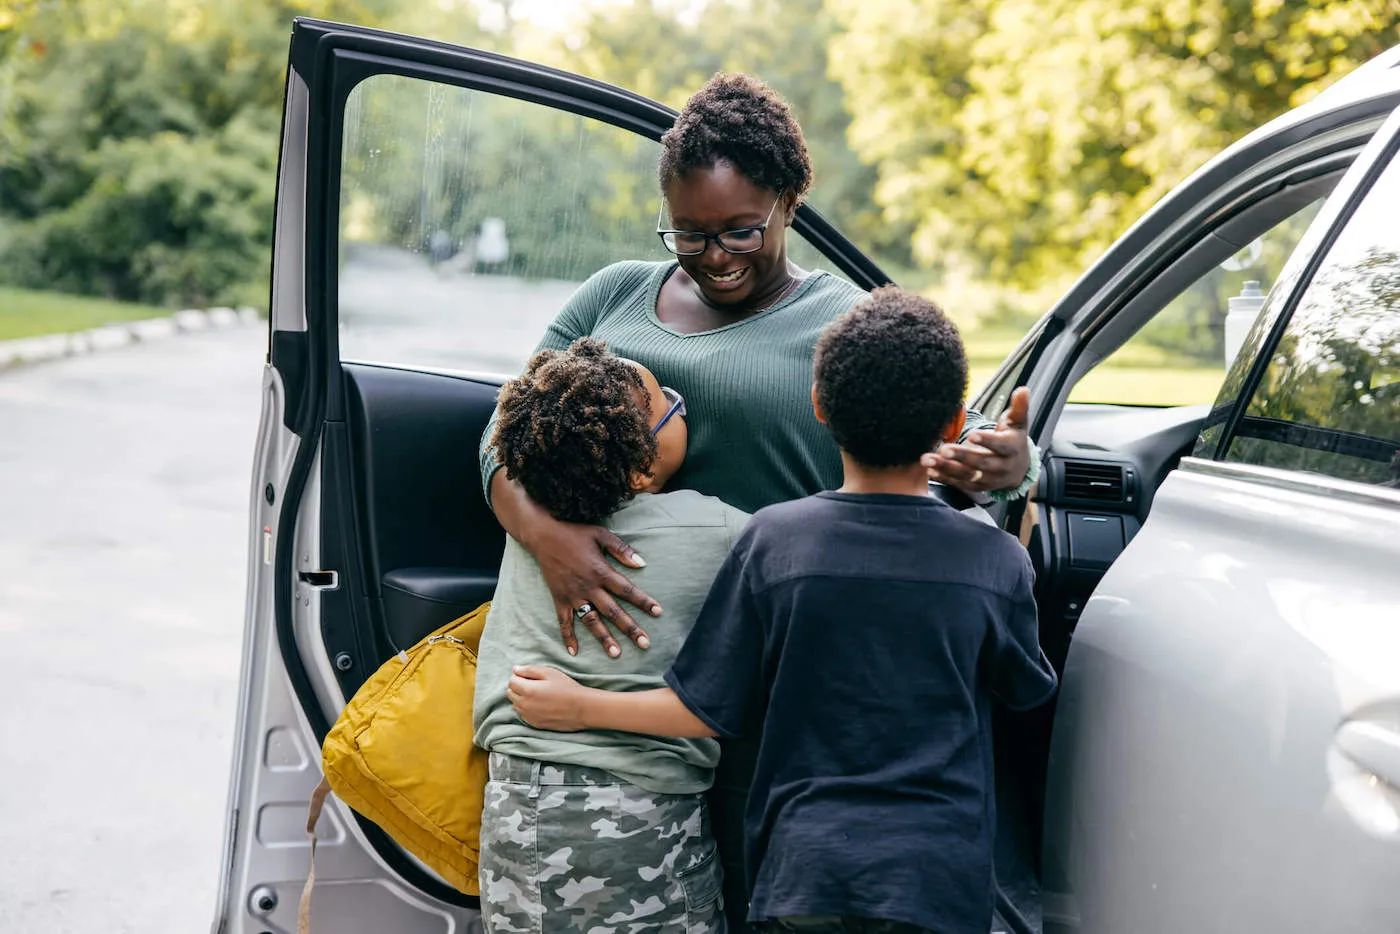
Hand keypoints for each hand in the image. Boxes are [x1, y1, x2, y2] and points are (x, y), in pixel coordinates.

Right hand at [493, 470, 660, 658]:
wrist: (543, 536)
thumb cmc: (574, 533)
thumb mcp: (601, 534)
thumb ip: (622, 549)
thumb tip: (642, 563)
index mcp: (601, 571)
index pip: (627, 589)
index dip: (643, 601)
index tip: (658, 612)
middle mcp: (588, 587)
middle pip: (613, 611)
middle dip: (630, 628)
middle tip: (645, 643)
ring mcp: (572, 595)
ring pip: (591, 620)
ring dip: (604, 638)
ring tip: (616, 654)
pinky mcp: (559, 598)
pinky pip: (564, 621)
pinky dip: (568, 637)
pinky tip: (574, 652)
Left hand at [508, 665, 587, 730]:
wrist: (581, 708)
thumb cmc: (567, 688)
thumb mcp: (550, 673)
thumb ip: (529, 670)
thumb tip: (515, 669)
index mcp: (527, 690)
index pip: (511, 681)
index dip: (519, 677)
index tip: (530, 676)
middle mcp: (524, 705)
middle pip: (510, 693)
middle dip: (518, 687)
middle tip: (535, 685)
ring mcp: (529, 716)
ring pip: (516, 705)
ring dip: (522, 699)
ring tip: (539, 695)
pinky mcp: (534, 724)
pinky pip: (523, 714)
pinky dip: (528, 709)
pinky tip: (541, 705)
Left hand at [923, 387, 1031, 493]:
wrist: (1018, 469)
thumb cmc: (1013, 438)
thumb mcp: (1018, 423)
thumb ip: (1018, 407)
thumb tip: (1023, 389)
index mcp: (1012, 448)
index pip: (1000, 445)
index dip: (986, 441)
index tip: (971, 435)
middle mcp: (1002, 467)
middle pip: (981, 463)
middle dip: (962, 456)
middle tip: (944, 448)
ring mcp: (989, 479)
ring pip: (967, 475)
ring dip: (946, 468)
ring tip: (927, 459)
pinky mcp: (977, 487)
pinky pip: (960, 483)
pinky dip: (945, 478)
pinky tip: (930, 470)